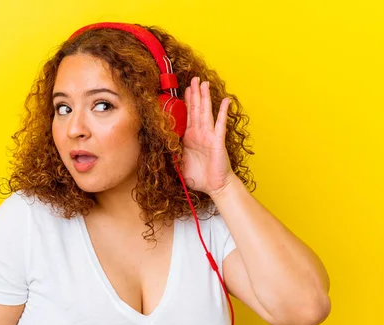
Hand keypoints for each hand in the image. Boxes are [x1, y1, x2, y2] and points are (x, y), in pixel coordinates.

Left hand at [180, 76, 234, 196]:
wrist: (214, 186)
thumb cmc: (199, 177)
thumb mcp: (179, 166)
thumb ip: (171, 156)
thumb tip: (159, 150)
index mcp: (189, 138)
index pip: (186, 116)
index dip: (185, 102)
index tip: (182, 90)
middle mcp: (199, 133)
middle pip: (195, 109)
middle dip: (193, 94)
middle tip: (192, 79)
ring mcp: (209, 135)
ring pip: (205, 112)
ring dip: (204, 97)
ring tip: (203, 83)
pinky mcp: (218, 140)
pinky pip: (220, 124)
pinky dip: (222, 111)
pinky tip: (225, 100)